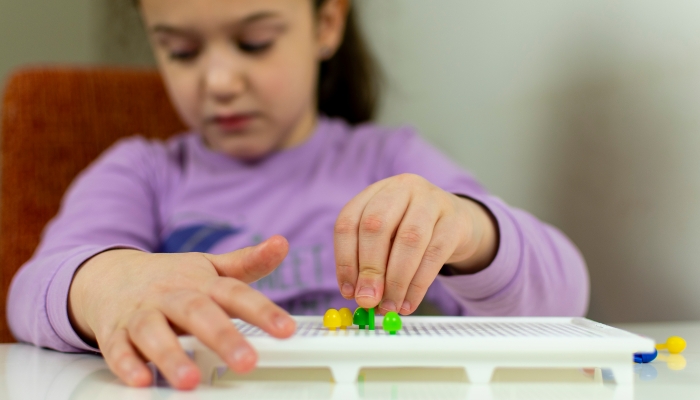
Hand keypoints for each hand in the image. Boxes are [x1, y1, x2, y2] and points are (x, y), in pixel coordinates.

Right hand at [68, 236, 295, 389]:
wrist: (108, 276)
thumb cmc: (169, 278)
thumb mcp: (208, 267)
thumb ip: (247, 262)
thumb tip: (281, 243)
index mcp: (200, 282)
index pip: (235, 293)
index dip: (262, 311)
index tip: (286, 329)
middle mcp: (171, 296)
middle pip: (197, 312)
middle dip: (223, 337)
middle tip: (247, 361)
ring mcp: (141, 314)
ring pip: (153, 332)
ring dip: (171, 356)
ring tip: (190, 381)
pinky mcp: (114, 333)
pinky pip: (118, 349)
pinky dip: (127, 364)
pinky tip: (141, 380)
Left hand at [334, 174, 497, 313]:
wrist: (458, 221)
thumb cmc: (412, 232)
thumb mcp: (387, 240)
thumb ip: (370, 263)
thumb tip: (360, 296)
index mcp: (375, 191)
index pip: (349, 221)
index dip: (345, 260)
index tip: (348, 291)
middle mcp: (401, 188)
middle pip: (376, 225)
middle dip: (370, 269)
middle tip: (368, 300)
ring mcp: (431, 200)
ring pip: (408, 240)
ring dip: (396, 280)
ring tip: (390, 306)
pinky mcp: (455, 220)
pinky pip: (434, 254)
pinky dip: (419, 284)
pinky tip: (409, 303)